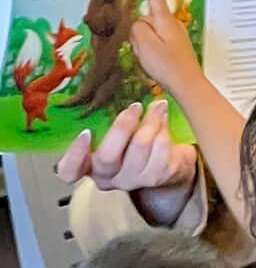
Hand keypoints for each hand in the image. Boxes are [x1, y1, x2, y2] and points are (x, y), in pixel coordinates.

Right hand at [57, 101, 197, 225]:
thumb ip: (106, 122)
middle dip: (122, 127)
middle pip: (107, 157)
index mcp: (89, 166)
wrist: (172, 163)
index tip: (85, 133)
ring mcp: (132, 181)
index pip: (70, 171)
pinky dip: (163, 128)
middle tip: (135, 106)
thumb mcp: (117, 133)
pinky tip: (164, 117)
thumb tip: (107, 87)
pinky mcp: (157, 177)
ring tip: (157, 106)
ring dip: (150, 122)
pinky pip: (160, 149)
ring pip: (138, 148)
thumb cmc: (136, 142)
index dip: (74, 155)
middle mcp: (107, 178)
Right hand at [129, 0, 202, 96]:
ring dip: (142, 44)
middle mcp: (172, 23)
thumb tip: (138, 22)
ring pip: (147, 33)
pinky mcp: (174, 45)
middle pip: (145, 19)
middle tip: (144, 51)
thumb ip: (137, 27)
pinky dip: (149, 51)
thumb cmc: (167, 65)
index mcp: (165, 20)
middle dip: (138, 32)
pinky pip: (154, 43)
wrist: (187, 85)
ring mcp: (174, 34)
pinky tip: (155, 63)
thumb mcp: (144, 44)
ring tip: (151, 59)